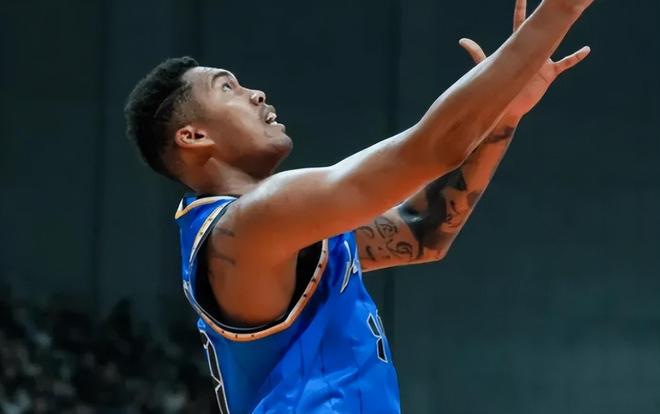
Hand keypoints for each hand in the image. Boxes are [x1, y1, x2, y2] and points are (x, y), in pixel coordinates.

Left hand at [459, 0, 590, 119]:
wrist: (508, 108)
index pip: (519, 23)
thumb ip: (476, 52)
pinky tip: (586, 50)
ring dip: (563, 32)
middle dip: (546, 15)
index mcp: (517, 47)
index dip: (520, 9)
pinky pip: (565, 63)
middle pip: (541, 28)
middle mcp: (531, 51)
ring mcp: (541, 61)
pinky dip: (576, 57)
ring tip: (572, 17)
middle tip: (552, 1)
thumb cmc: (495, 88)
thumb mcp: (486, 66)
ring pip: (556, 43)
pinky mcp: (549, 74)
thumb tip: (461, 39)